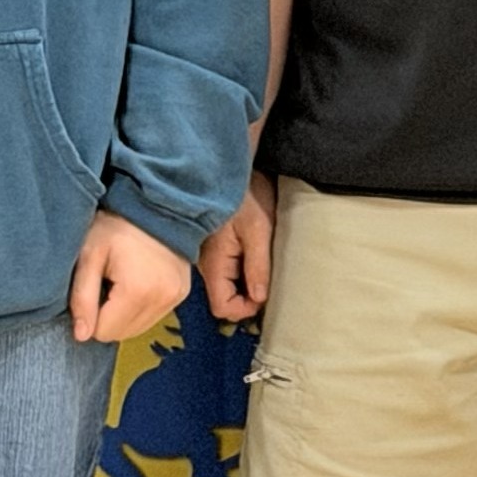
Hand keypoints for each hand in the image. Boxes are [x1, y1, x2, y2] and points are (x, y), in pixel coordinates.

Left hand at [69, 210, 193, 346]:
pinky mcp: (183, 294)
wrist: (154, 205)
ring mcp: (176, 298)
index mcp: (138, 292)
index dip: (92, 313)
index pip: (104, 331)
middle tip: (107, 281)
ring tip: (122, 280)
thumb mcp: (89, 256)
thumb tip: (81, 336)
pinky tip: (138, 281)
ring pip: (137, 328)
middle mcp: (163, 300)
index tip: (95, 283)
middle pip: (122, 333)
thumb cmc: (115, 226)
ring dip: (124, 312)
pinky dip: (140, 306)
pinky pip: (153, 317)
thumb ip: (82, 297)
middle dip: (108, 314)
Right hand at [200, 173, 276, 320]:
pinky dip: (243, 274)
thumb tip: (259, 299)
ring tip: (266, 270)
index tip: (265, 297)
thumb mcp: (258, 230)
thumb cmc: (245, 195)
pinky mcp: (215, 248)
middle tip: (270, 283)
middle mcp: (206, 265)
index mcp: (214, 263)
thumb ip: (257, 266)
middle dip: (247, 299)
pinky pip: (227, 272)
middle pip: (223, 299)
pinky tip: (257, 260)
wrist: (231, 167)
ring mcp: (208, 257)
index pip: (221, 306)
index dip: (244, 309)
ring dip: (246, 286)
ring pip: (226, 286)